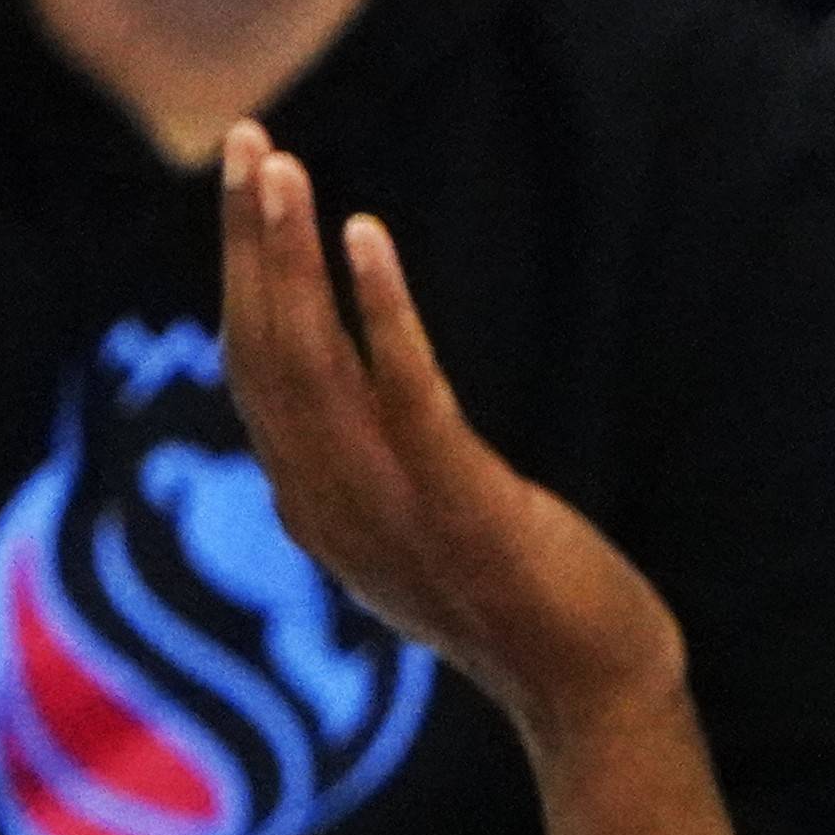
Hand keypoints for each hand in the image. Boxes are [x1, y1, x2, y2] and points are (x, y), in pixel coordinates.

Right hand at [216, 123, 682, 735]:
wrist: (591, 692)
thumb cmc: (517, 607)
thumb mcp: (413, 539)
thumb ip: (359, 481)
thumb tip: (324, 427)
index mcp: (317, 507)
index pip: (254, 371)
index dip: (242, 274)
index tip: (250, 186)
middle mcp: (332, 506)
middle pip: (264, 351)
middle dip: (249, 241)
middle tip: (246, 142)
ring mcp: (392, 510)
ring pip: (313, 362)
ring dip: (290, 257)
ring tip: (281, 170)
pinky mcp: (461, 507)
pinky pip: (406, 394)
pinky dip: (380, 311)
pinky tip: (366, 238)